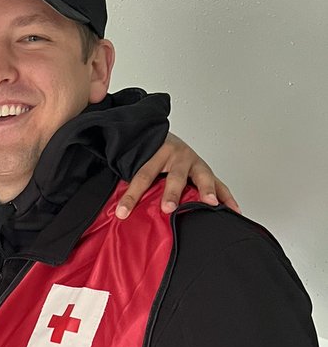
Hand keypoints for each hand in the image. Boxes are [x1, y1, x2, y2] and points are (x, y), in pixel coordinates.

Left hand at [116, 133, 239, 219]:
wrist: (163, 133)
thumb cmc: (149, 150)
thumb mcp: (137, 160)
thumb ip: (130, 180)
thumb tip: (113, 210)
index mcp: (157, 152)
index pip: (142, 175)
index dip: (131, 195)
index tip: (122, 213)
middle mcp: (178, 156)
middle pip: (174, 176)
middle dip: (171, 193)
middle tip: (168, 208)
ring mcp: (195, 163)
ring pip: (202, 177)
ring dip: (207, 191)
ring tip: (210, 204)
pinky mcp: (206, 171)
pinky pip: (220, 185)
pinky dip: (227, 198)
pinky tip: (234, 210)